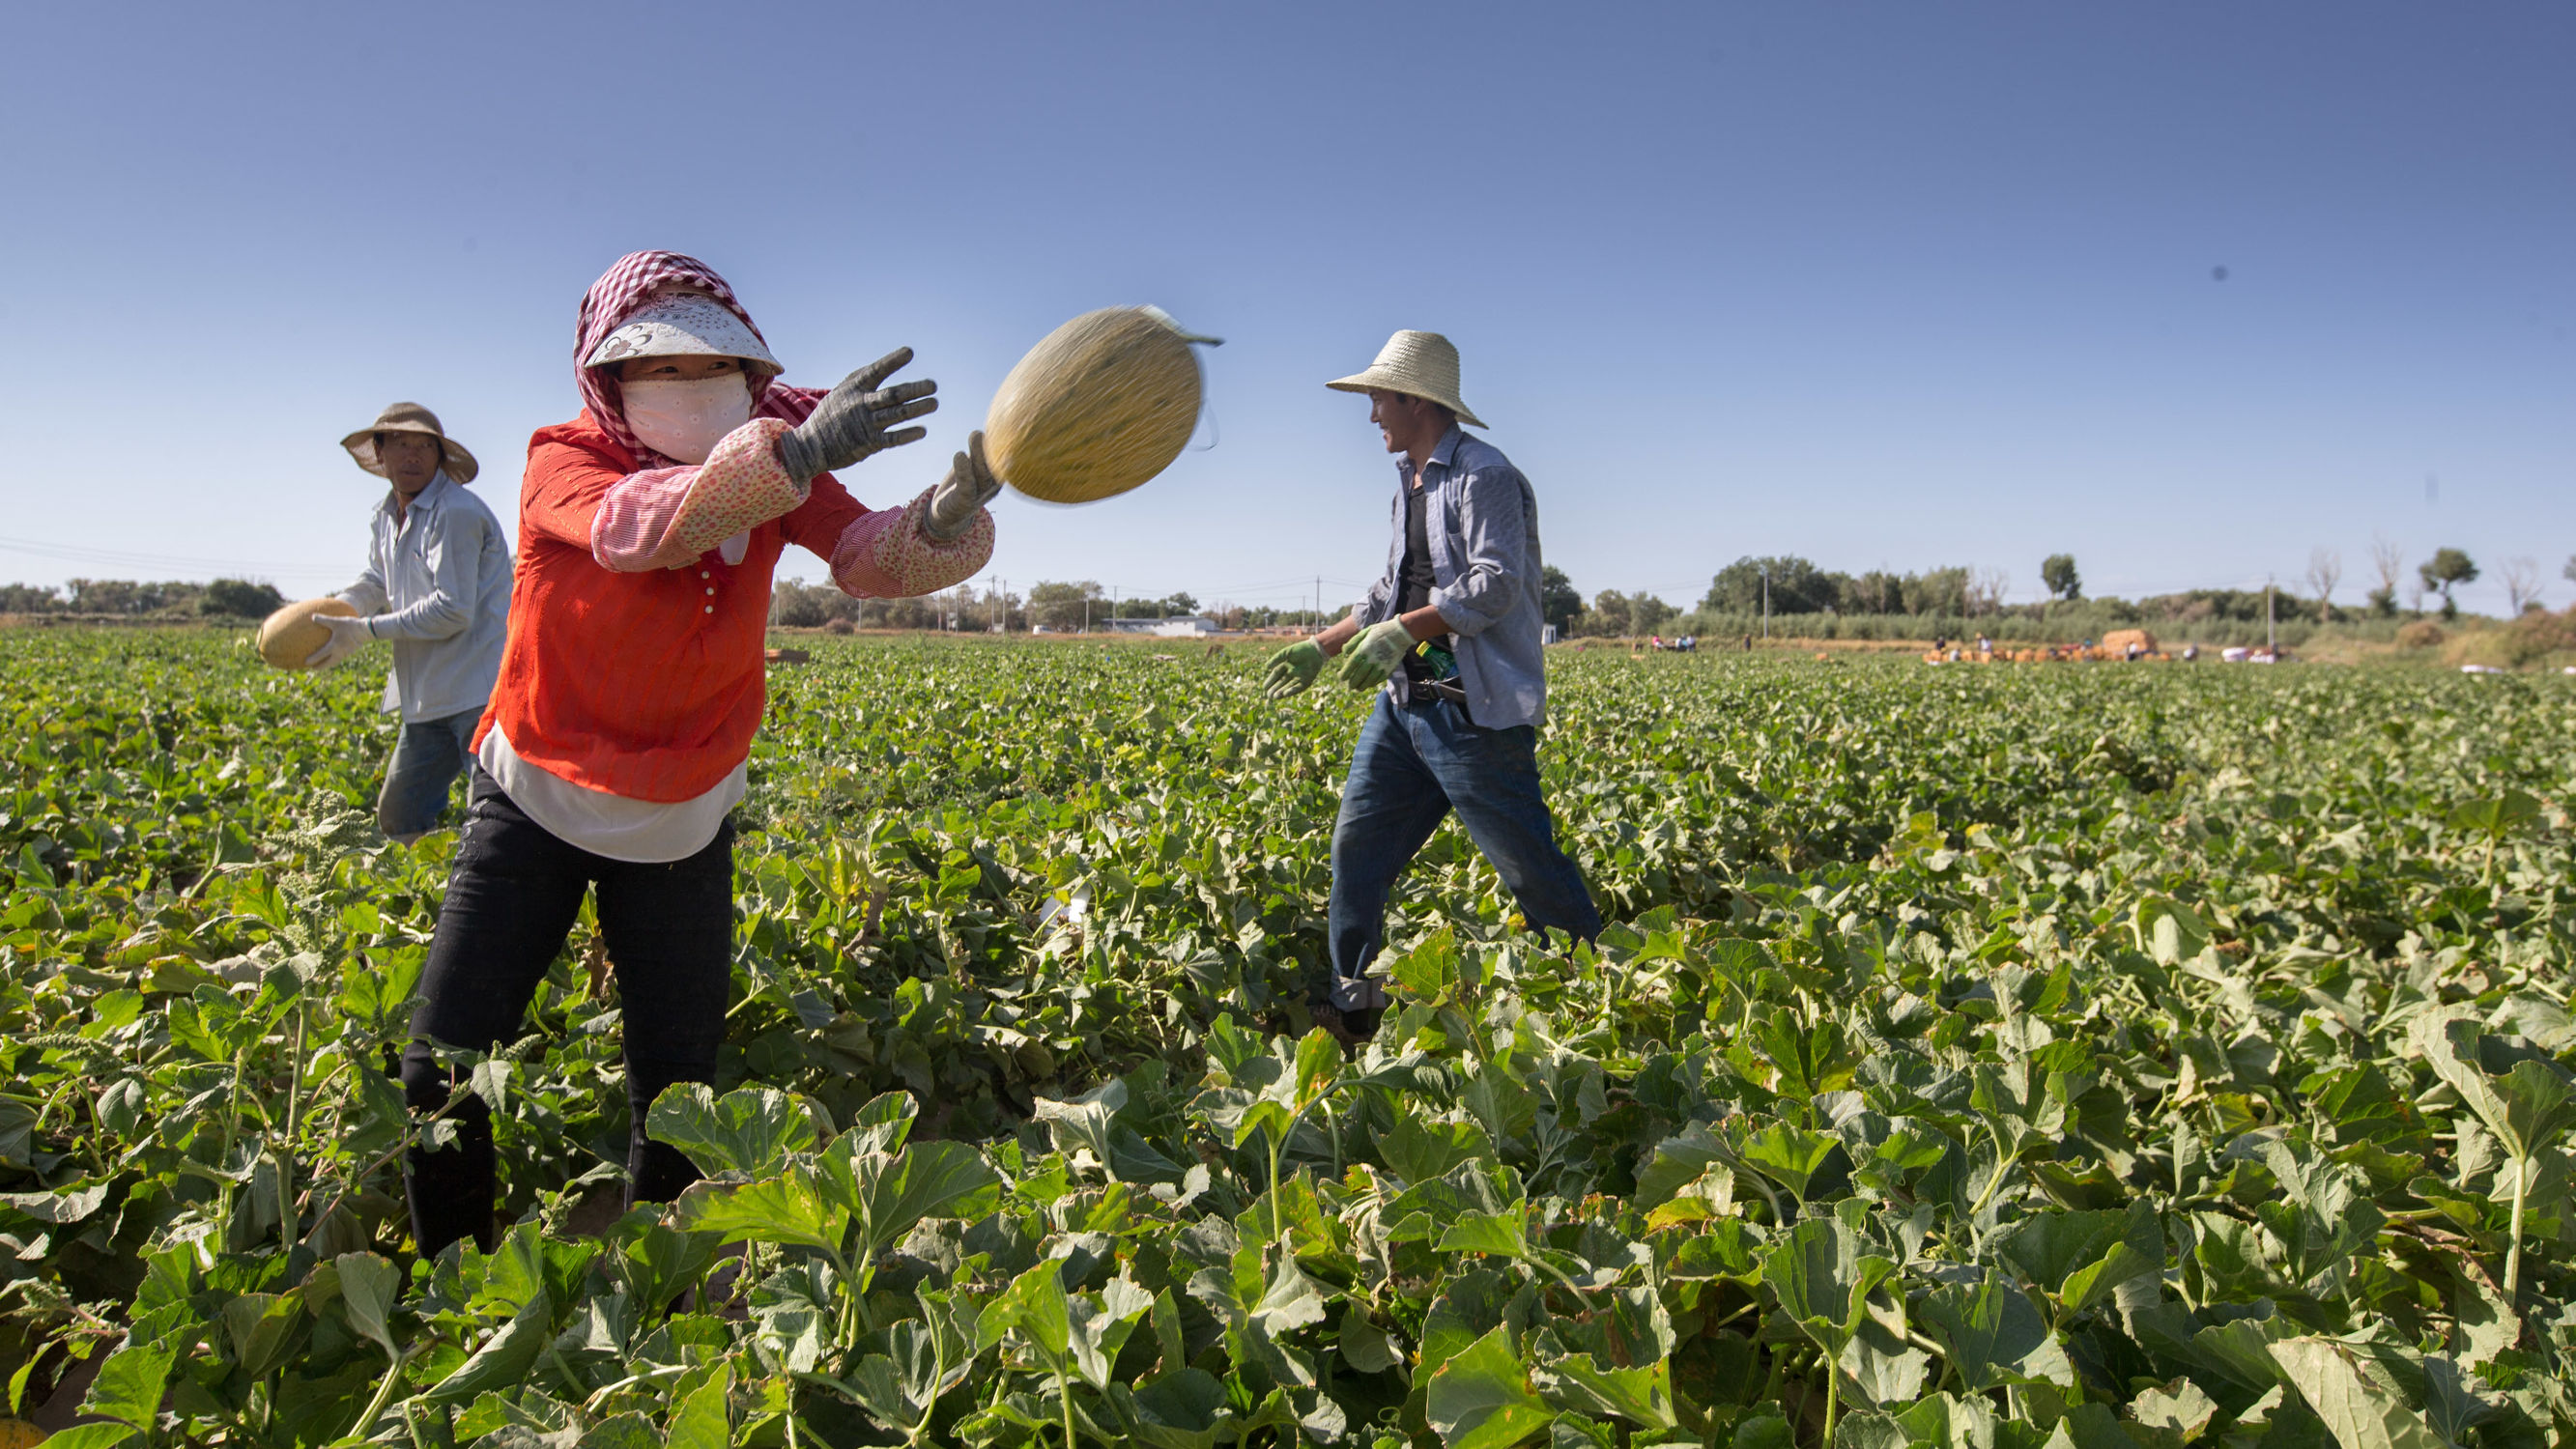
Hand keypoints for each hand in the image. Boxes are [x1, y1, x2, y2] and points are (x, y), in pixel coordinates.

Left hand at [306, 614, 370, 668]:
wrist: (367, 630)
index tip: (306, 663)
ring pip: (336, 661)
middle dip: (321, 666)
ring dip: (329, 664)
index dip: (313, 659)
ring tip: (324, 664)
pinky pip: (342, 657)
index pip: (321, 655)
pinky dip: (336, 658)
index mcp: (334, 646)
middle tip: (314, 668)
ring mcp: (347, 652)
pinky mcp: (352, 650)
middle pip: (329, 663)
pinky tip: (336, 654)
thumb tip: (312, 616)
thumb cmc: (351, 625)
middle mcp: (340, 652)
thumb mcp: (336, 621)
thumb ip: (323, 619)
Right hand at [775, 347, 938, 481]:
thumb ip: (863, 382)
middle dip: (915, 389)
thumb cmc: (830, 415)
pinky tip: (922, 430)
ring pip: (897, 414)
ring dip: (917, 409)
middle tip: (933, 385)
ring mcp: (866, 424)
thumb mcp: (841, 392)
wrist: (811, 445)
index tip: (909, 352)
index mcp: (853, 388)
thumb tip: (888, 367)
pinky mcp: (869, 444)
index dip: (892, 361)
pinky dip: (908, 434)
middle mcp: (861, 404)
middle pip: (893, 394)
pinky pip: (892, 439)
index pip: (876, 371)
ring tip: (934, 403)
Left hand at [924, 430, 1002, 540]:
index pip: (1011, 459)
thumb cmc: (963, 482)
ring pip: (982, 473)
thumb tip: (995, 418)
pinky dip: (963, 469)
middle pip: (998, 465)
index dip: (1013, 443)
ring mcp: (980, 494)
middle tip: (992, 425)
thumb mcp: (975, 463)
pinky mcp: (964, 500)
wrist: (947, 512)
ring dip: (979, 453)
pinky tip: (959, 455)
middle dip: (996, 446)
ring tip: (975, 434)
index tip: (1012, 423)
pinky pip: (966, 484)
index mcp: (1000, 475)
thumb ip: (984, 447)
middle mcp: (993, 485)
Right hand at [1264, 639, 1326, 698]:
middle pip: (1281, 682)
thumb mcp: (1286, 653)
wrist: (1315, 650)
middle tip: (1269, 695)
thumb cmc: (1300, 649)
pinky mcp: (1306, 680)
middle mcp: (1291, 673)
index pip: (1276, 675)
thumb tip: (1266, 667)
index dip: (1270, 681)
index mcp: (1285, 665)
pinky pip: (1298, 687)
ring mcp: (1299, 677)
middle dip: (1275, 689)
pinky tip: (1286, 693)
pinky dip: (1292, 690)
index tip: (1264, 687)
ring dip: (1282, 692)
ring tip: (1275, 696)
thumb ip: (1276, 659)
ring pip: (1289, 686)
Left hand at [1335, 621, 1413, 689]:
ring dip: (1362, 686)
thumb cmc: (1380, 631)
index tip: (1341, 678)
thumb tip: (1344, 653)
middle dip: (1353, 683)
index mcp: (1364, 649)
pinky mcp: (1389, 668)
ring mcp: (1381, 664)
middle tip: (1349, 687)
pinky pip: (1379, 679)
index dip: (1345, 673)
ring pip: (1369, 680)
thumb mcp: (1365, 632)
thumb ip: (1353, 642)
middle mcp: (1372, 658)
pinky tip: (1369, 684)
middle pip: (1359, 675)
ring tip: (1358, 689)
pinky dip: (1373, 683)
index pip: (1351, 664)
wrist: (1401, 632)